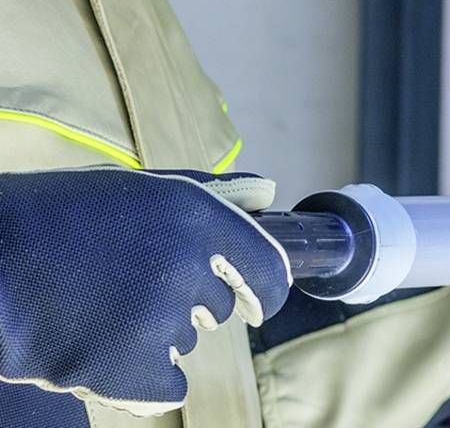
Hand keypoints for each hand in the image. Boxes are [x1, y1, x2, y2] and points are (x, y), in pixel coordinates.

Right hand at [0, 167, 290, 416]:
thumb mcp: (135, 188)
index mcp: (194, 214)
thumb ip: (211, 195)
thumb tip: (270, 194)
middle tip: (126, 283)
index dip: (264, 288)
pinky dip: (138, 379)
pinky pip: (167, 386)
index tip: (253, 298)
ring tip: (97, 305)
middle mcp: (186, 265)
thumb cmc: (53, 219)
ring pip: (186, 343)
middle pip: (220, 308)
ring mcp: (159, 320)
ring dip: (153, 335)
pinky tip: (98, 347)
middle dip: (184, 301)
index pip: (270, 270)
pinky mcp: (129, 370)